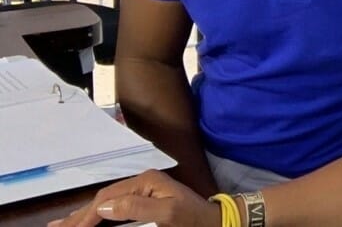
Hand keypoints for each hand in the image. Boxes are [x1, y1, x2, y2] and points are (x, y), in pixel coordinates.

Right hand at [48, 170, 220, 226]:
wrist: (216, 221)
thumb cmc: (194, 219)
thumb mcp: (168, 213)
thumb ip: (137, 207)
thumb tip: (105, 206)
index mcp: (145, 182)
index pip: (107, 199)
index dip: (87, 216)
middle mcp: (141, 183)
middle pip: (102, 199)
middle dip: (78, 215)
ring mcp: (143, 192)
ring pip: (105, 204)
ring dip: (83, 216)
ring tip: (60, 225)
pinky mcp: (144, 202)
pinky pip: (114, 209)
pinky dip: (98, 216)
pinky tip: (88, 221)